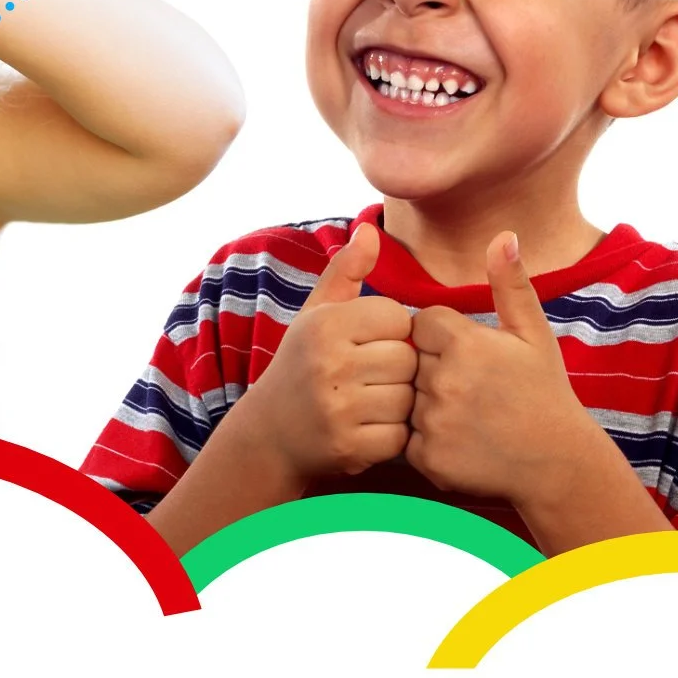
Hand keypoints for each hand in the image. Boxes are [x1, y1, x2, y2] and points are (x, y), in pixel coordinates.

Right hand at [235, 223, 415, 479]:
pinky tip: (369, 428)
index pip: (398, 317)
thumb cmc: (301, 364)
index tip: (369, 344)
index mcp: (325, 324)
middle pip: (407, 358)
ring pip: (408, 398)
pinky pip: (400, 436)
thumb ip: (346, 271)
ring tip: (371, 402)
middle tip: (372, 377)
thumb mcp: (316, 314)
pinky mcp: (349, 447)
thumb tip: (371, 229)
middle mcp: (329, 363)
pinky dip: (391, 436)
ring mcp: (338, 408)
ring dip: (398, 404)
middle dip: (398, 369)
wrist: (269, 434)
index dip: (391, 332)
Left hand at [406, 232, 605, 503]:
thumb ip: (510, 284)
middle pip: (412, 361)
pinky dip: (427, 440)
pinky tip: (460, 440)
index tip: (471, 356)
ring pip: (408, 400)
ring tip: (468, 415)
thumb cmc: (545, 392)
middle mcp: (443, 380)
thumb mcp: (534, 334)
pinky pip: (408, 440)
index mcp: (464, 343)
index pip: (422, 324)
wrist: (556, 462)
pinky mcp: (429, 458)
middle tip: (473, 390)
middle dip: (434, 371)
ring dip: (427, 405)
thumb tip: (504, 235)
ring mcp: (434, 421)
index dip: (444, 338)